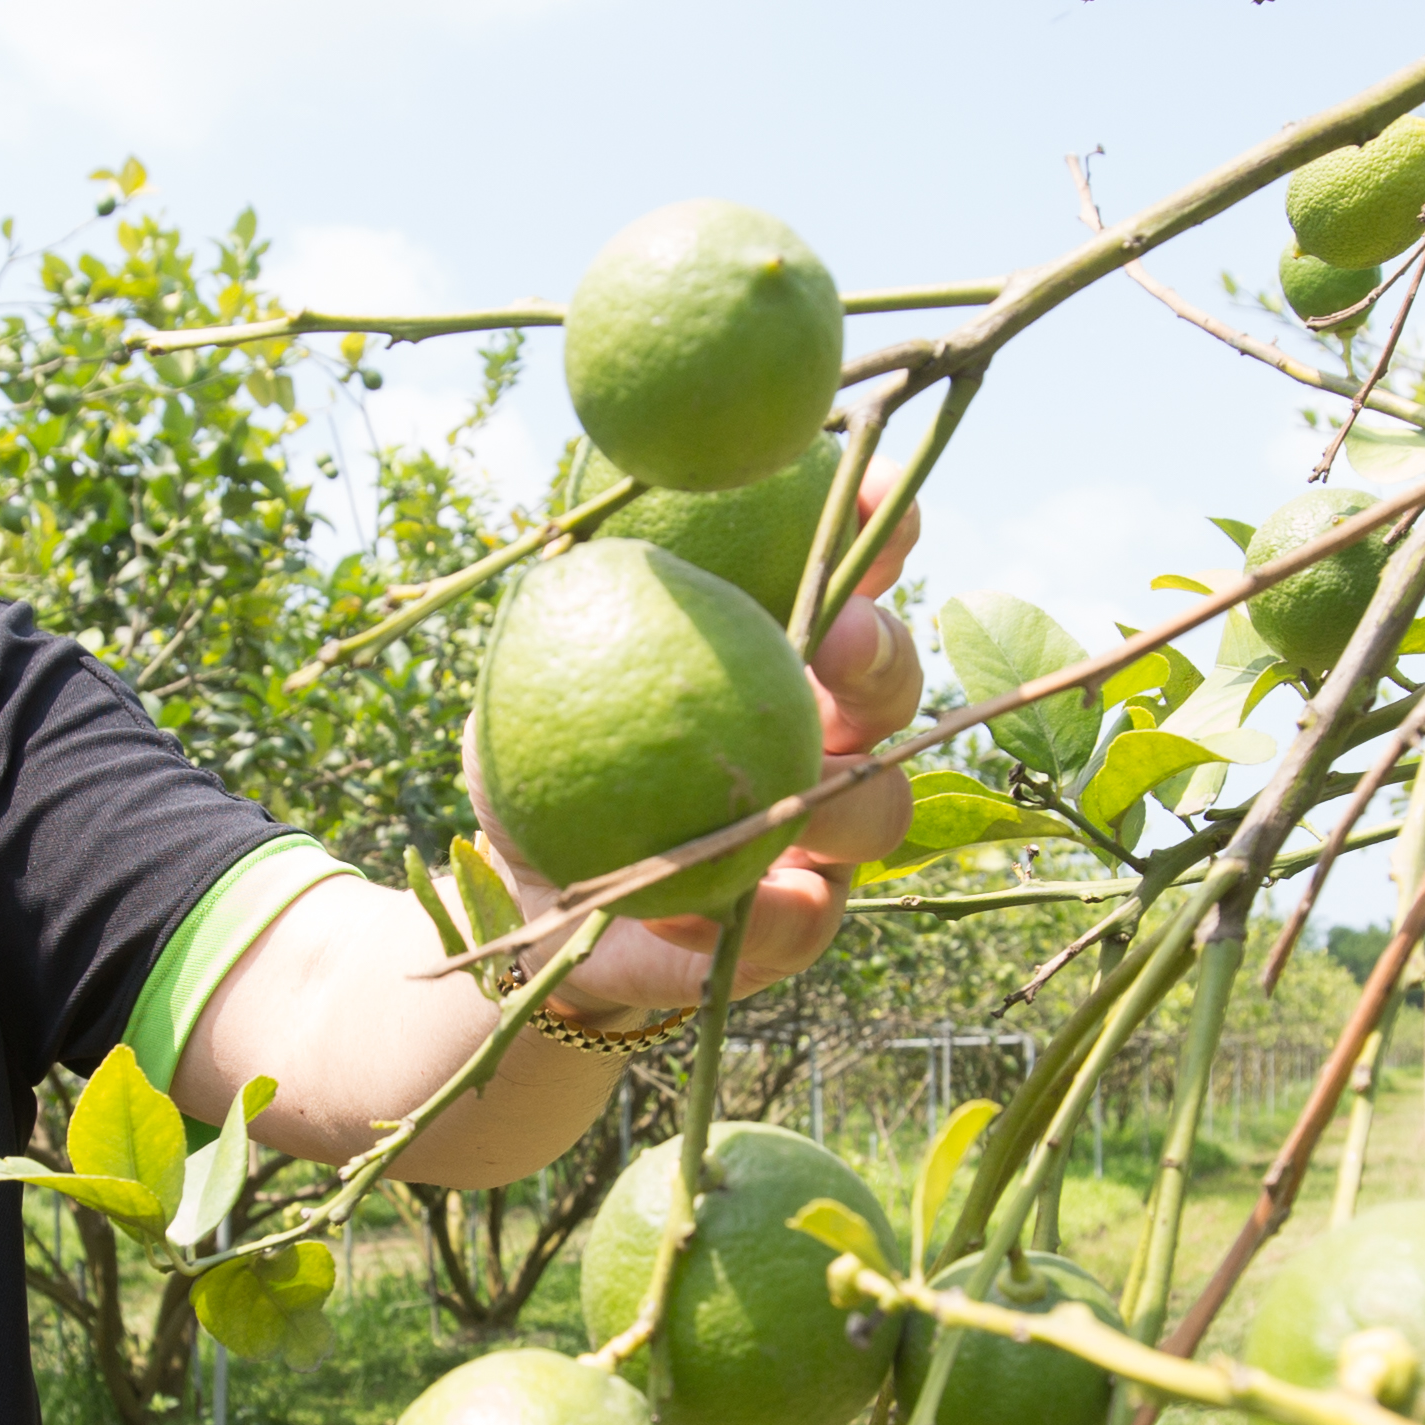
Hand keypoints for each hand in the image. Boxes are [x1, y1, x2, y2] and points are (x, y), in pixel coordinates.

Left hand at [499, 470, 926, 1022]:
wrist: (531, 903)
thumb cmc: (543, 757)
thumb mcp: (532, 672)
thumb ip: (569, 606)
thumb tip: (587, 538)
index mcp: (774, 652)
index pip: (849, 574)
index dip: (875, 529)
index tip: (866, 493)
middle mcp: (820, 735)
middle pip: (893, 687)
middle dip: (883, 653)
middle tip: (841, 637)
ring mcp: (818, 837)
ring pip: (880, 810)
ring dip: (854, 795)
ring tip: (805, 785)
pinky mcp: (789, 932)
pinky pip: (806, 924)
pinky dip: (772, 915)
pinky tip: (731, 905)